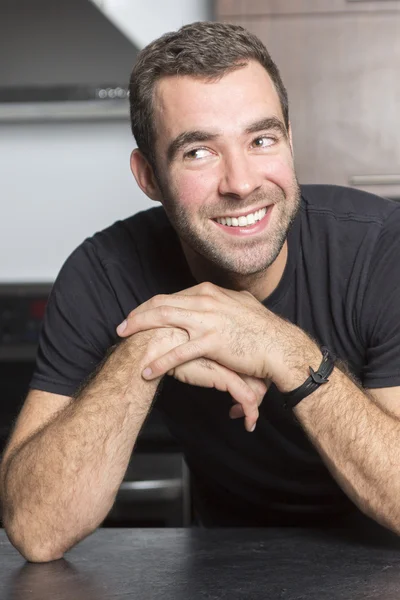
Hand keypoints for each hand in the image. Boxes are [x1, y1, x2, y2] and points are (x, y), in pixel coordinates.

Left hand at [117, 282, 292, 383]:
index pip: (172, 296)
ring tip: (124, 339)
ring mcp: (207, 320)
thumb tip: (220, 297)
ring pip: (164, 319)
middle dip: (138, 314)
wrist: (280, 346)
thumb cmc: (263, 329)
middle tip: (122, 326)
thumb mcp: (243, 305)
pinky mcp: (211, 341)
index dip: (152, 306)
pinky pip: (178, 351)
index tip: (140, 314)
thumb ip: (226, 300)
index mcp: (211, 292)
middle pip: (161, 303)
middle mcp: (206, 301)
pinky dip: (159, 361)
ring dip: (140, 328)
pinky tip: (147, 370)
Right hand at [130, 327, 267, 431]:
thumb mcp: (190, 335)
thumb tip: (204, 352)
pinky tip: (248, 424)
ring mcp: (232, 362)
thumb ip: (202, 342)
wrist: (157, 343)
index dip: (255, 373)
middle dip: (261, 390)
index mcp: (230, 336)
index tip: (251, 385)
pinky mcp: (225, 377)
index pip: (253, 356)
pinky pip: (248, 399)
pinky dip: (251, 413)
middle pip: (260, 370)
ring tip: (249, 416)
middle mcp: (235, 348)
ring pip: (258, 386)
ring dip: (257, 404)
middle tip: (254, 403)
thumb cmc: (168, 339)